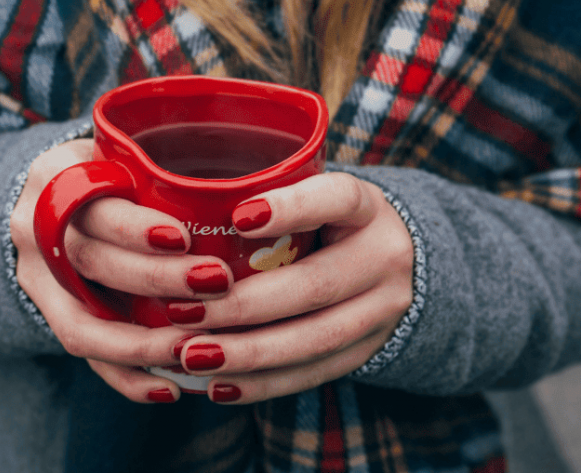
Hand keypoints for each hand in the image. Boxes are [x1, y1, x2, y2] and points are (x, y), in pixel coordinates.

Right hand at [10, 139, 233, 402]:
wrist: (52, 200)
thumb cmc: (110, 171)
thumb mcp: (122, 152)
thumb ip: (161, 167)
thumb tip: (254, 189)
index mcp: (56, 177)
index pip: (91, 204)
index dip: (134, 228)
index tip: (183, 237)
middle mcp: (34, 228)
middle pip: (91, 262)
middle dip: (155, 280)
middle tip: (216, 283)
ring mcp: (35, 278)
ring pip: (81, 323)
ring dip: (142, 343)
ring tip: (198, 349)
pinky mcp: (47, 315)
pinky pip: (84, 356)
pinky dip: (127, 377)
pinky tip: (170, 388)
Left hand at [170, 172, 414, 403]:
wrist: (399, 263)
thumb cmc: (328, 221)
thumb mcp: (314, 195)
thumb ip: (268, 196)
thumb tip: (181, 206)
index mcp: (367, 208)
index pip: (338, 199)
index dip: (291, 208)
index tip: (238, 217)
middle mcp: (384, 257)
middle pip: (315, 286)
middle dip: (243, 305)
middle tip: (182, 313)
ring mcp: (383, 310)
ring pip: (315, 339)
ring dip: (247, 353)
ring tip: (192, 356)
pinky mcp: (369, 350)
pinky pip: (314, 373)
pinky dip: (263, 383)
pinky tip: (218, 385)